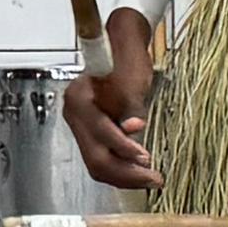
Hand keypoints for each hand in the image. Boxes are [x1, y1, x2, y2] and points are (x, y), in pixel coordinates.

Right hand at [61, 16, 159, 192]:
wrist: (120, 48)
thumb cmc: (126, 58)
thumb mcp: (132, 80)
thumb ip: (131, 106)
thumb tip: (134, 126)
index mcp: (79, 99)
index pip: (101, 134)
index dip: (125, 149)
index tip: (147, 158)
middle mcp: (74, 115)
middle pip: (95, 157)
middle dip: (125, 172)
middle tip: (153, 178)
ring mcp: (80, 125)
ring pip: (97, 162)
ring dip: (123, 174)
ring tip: (148, 178)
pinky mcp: (90, 132)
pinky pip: (101, 157)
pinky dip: (119, 166)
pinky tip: (137, 169)